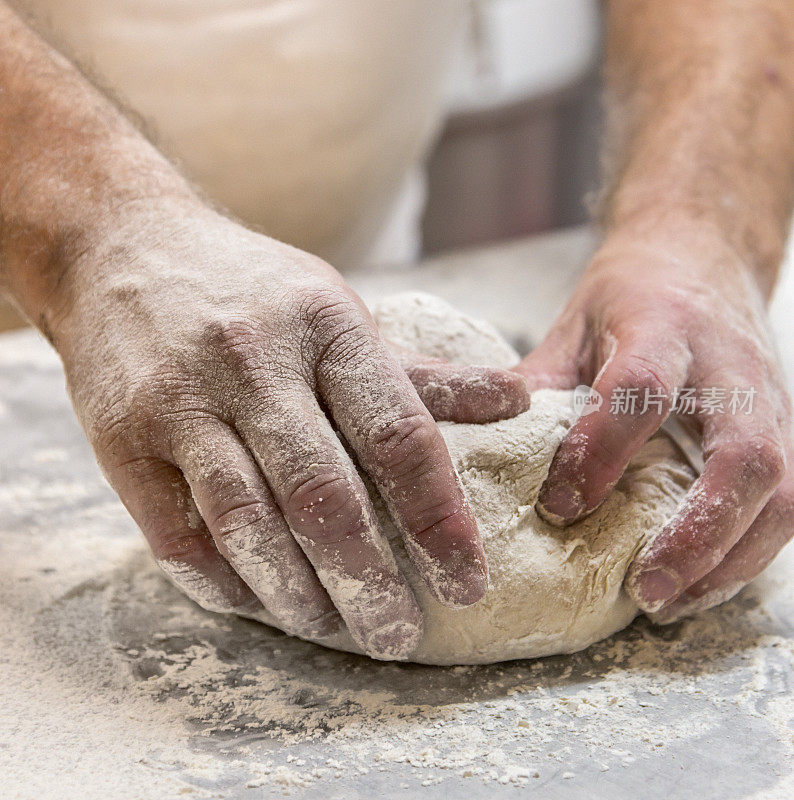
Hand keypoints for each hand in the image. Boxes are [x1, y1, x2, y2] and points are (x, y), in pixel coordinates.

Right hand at [51, 201, 529, 658]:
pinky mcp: (123, 438)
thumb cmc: (252, 290)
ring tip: (333, 627)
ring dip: (296, 592)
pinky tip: (257, 600)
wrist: (121, 249)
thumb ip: (423, 372)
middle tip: (398, 636)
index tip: (467, 581)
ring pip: (247, 521)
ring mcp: (182, 401)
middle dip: (368, 580)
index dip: (439, 519)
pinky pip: (177, 532)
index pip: (398, 435)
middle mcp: (254, 361)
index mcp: (326, 325)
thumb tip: (516, 401)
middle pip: (322, 493)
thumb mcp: (337, 310)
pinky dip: (222, 580)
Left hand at [516, 222, 793, 621]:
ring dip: (731, 559)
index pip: (640, 389)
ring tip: (670, 602)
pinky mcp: (786, 426)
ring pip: (782, 491)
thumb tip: (488, 456)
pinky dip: (748, 551)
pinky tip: (701, 580)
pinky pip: (788, 501)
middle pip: (744, 456)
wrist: (703, 254)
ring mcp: (770, 398)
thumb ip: (539, 387)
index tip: (559, 506)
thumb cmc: (630, 294)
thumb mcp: (573, 326)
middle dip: (698, 533)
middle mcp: (730, 365)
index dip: (600, 451)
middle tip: (646, 589)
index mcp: (662, 327)